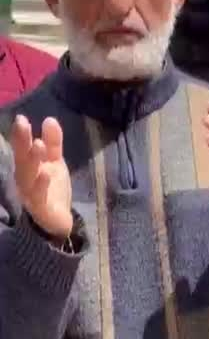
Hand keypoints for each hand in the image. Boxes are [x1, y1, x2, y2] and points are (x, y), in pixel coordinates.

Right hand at [11, 116, 71, 242]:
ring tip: (38, 144)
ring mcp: (30, 193)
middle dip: (21, 141)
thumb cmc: (52, 188)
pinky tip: (46, 174)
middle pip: (22, 159)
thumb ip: (53, 143)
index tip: (21, 118)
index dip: (21, 135)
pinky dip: (41, 185)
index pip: (23, 149)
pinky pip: (39, 196)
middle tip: (21, 123)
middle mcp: (25, 179)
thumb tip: (49, 119)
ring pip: (28, 176)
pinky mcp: (40, 207)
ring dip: (32, 160)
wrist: (58, 220)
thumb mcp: (55, 163)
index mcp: (28, 167)